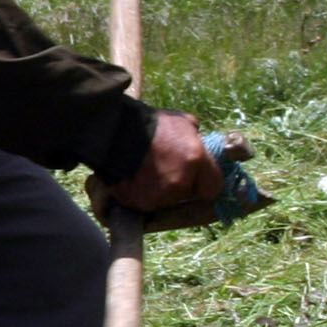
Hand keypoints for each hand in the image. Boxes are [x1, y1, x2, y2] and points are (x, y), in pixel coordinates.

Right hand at [98, 108, 222, 213]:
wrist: (114, 132)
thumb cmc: (150, 124)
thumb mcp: (183, 122)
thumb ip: (197, 140)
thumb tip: (202, 148)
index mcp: (195, 160)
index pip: (213, 188)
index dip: (205, 184)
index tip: (197, 180)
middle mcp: (180, 182)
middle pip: (188, 195)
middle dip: (181, 185)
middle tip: (166, 170)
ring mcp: (160, 196)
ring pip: (168, 201)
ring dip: (161, 191)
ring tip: (147, 173)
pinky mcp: (141, 203)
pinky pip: (148, 204)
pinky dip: (143, 195)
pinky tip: (135, 179)